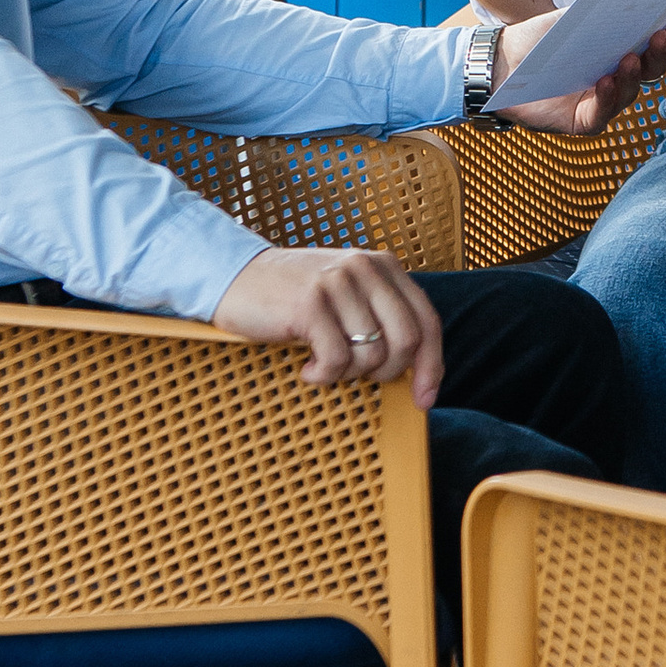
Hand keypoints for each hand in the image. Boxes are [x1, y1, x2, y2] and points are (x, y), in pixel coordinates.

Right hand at [214, 242, 443, 402]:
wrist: (234, 276)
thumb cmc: (293, 295)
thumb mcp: (347, 293)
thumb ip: (381, 315)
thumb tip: (418, 371)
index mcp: (382, 266)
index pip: (427, 321)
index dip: (431, 366)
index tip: (424, 400)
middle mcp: (365, 269)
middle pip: (406, 341)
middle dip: (387, 373)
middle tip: (356, 376)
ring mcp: (337, 284)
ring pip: (370, 356)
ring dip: (346, 373)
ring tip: (322, 362)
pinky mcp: (309, 304)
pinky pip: (336, 360)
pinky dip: (322, 375)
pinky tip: (306, 368)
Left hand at [488, 14, 665, 133]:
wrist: (502, 62)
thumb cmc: (540, 40)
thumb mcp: (571, 20)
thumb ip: (599, 12)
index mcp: (620, 53)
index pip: (652, 46)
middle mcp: (618, 79)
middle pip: (648, 71)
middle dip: (658, 54)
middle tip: (661, 35)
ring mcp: (602, 102)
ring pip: (628, 93)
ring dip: (632, 75)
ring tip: (629, 58)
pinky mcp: (583, 121)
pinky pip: (601, 114)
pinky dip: (606, 98)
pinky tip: (605, 82)